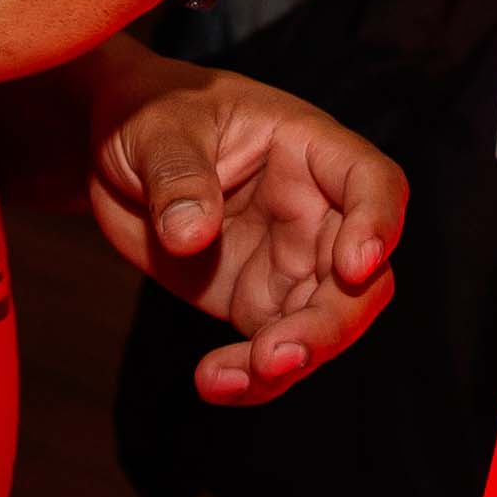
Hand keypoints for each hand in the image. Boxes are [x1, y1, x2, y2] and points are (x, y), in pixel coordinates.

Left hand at [90, 53, 403, 402]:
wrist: (118, 148)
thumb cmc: (150, 112)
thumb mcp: (156, 128)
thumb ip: (177, 176)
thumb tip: (191, 234)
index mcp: (309, 150)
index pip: (373, 183)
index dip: (378, 224)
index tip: (355, 266)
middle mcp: (315, 210)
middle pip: (362, 275)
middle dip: (330, 323)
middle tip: (277, 355)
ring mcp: (290, 261)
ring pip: (322, 324)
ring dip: (289, 361)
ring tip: (226, 379)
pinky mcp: (256, 301)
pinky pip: (272, 349)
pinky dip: (250, 377)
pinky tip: (214, 384)